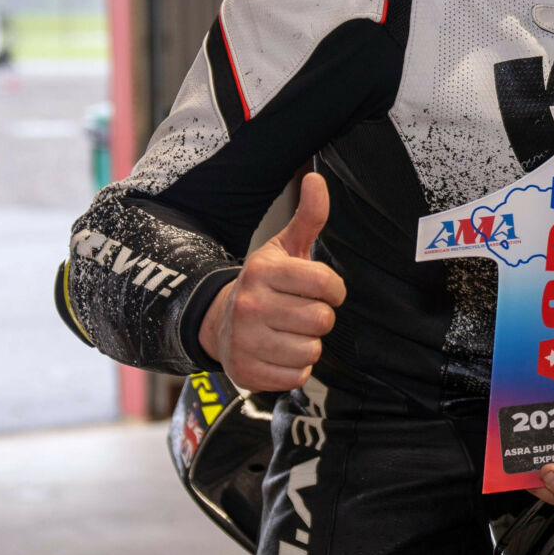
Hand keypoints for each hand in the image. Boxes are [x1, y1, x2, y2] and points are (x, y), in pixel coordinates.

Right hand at [199, 173, 346, 391]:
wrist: (220, 322)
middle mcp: (251, 304)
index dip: (333, 291)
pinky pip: (298, 376)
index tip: (321, 291)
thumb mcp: (284, 249)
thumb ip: (308, 217)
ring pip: (311, 351)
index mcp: (264, 271)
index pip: (328, 285)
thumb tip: (315, 178)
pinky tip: (279, 353)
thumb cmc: (265, 285)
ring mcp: (245, 340)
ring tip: (288, 332)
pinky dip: (295, 369)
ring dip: (307, 344)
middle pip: (322, 320)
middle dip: (319, 318)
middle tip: (300, 313)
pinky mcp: (246, 372)